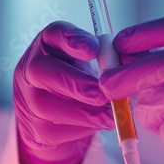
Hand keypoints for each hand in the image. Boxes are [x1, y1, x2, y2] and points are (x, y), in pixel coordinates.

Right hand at [13, 21, 113, 163]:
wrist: (61, 117)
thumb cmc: (83, 80)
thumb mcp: (95, 62)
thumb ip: (113, 58)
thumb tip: (135, 63)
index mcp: (49, 43)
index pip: (54, 33)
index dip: (73, 40)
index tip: (94, 49)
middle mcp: (31, 66)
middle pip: (41, 71)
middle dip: (77, 84)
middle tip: (105, 94)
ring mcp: (27, 98)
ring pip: (47, 106)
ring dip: (84, 112)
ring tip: (112, 115)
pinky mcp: (34, 128)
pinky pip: (55, 130)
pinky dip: (82, 128)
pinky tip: (100, 124)